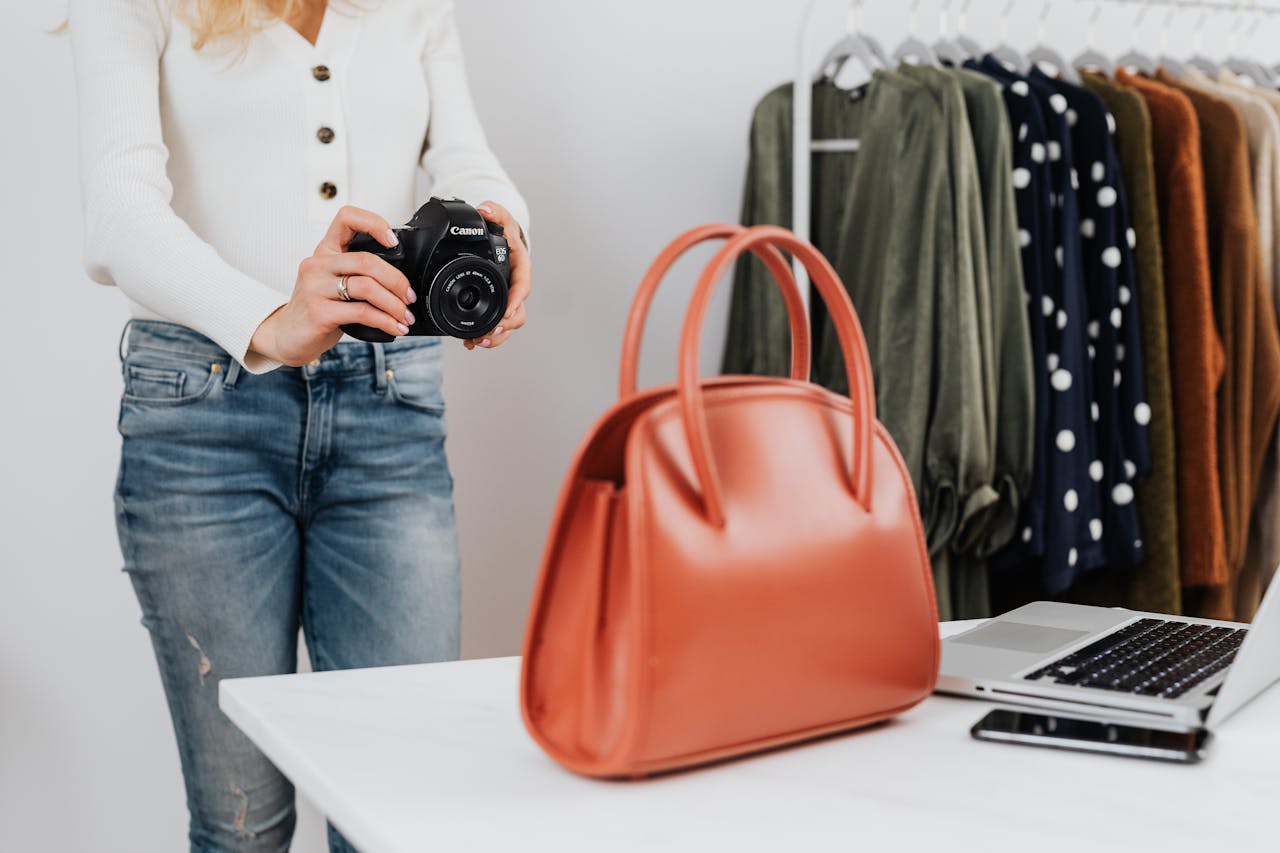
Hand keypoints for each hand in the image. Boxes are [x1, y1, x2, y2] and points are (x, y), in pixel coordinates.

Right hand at [250, 206, 414, 366]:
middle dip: (397, 281)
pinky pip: (362, 312)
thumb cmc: (316, 309)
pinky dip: (385, 321)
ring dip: (394, 304)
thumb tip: (401, 282)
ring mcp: (315, 288)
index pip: (347, 218)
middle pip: (367, 261)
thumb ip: (358, 274)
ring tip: (404, 316)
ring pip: (367, 287)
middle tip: (409, 296)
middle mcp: (317, 265)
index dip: (374, 223)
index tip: (393, 241)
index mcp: (325, 251)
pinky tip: (394, 327)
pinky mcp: (318, 312)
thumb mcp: (334, 283)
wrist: (287, 336)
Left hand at [467, 201, 530, 350]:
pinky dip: (485, 336)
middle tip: (488, 333)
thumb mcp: (502, 220)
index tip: (507, 310)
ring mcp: (508, 301)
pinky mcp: (497, 308)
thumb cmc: (506, 234)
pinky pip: (496, 327)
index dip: (515, 300)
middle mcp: (516, 289)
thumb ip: (495, 213)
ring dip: (495, 337)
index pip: (522, 288)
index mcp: (520, 270)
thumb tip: (486, 209)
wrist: (504, 243)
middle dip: (504, 326)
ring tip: (478, 341)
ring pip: (507, 325)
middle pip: (517, 314)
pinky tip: (470, 342)